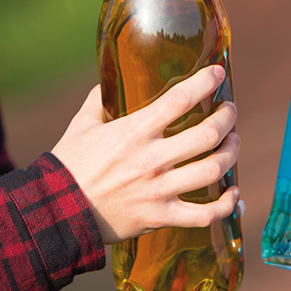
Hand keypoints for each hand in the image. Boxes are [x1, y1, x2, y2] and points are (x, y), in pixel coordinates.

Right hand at [51, 65, 239, 243]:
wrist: (57, 212)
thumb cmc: (69, 165)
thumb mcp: (81, 125)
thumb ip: (98, 100)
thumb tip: (108, 81)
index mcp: (134, 132)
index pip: (180, 99)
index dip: (205, 82)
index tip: (218, 73)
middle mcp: (152, 159)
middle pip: (207, 134)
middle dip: (226, 118)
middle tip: (228, 111)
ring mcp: (159, 190)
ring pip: (213, 170)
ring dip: (230, 153)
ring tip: (232, 142)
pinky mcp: (161, 217)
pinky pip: (205, 214)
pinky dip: (226, 204)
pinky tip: (233, 192)